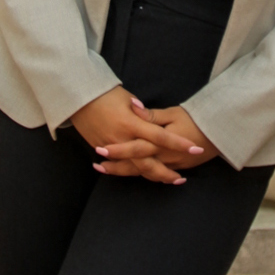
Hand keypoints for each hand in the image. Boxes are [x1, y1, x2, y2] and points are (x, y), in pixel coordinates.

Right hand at [70, 87, 202, 183]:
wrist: (78, 97)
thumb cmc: (106, 93)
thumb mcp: (128, 99)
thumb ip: (144, 114)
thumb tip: (155, 124)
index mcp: (132, 123)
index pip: (160, 136)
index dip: (178, 144)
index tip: (195, 149)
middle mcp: (123, 138)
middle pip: (148, 161)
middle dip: (166, 172)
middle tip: (181, 179)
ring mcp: (111, 147)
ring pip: (134, 168)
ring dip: (152, 176)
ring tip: (167, 180)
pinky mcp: (101, 150)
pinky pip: (120, 165)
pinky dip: (132, 172)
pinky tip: (144, 176)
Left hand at [94, 100, 218, 180]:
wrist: (217, 133)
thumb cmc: (194, 119)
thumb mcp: (172, 113)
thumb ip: (151, 114)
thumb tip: (133, 105)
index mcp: (161, 141)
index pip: (136, 147)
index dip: (118, 149)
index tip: (100, 149)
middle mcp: (163, 156)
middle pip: (135, 164)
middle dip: (115, 166)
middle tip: (96, 165)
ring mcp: (169, 164)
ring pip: (142, 172)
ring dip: (123, 172)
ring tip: (105, 170)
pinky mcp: (174, 167)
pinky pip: (154, 174)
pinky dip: (139, 174)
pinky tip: (127, 173)